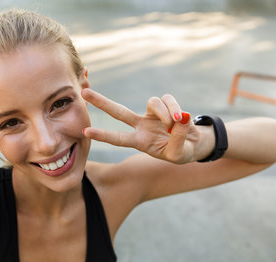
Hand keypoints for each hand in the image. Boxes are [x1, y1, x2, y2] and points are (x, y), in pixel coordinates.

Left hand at [81, 88, 200, 163]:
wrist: (192, 144)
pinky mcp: (165, 105)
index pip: (118, 138)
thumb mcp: (179, 154)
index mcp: (139, 141)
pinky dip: (175, 108)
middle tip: (83, 92)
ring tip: (175, 124)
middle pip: (118, 111)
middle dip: (101, 102)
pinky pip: (167, 100)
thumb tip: (178, 118)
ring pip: (153, 102)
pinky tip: (182, 119)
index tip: (85, 132)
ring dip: (166, 113)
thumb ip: (177, 139)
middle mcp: (140, 126)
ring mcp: (151, 114)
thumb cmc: (181, 152)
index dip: (103, 135)